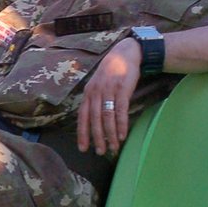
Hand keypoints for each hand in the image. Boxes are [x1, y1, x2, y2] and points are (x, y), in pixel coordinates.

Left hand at [77, 39, 139, 156]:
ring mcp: (108, 91)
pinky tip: (122, 135)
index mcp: (88, 94)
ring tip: (113, 147)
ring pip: (107, 117)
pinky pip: (120, 111)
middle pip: (94, 120)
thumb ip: (94, 101)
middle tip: (99, 152)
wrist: (125, 54)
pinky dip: (120, 124)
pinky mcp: (122, 90)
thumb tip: (92, 121)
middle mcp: (95, 93)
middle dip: (96, 138)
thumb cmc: (111, 73)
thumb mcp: (97, 85)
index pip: (82, 117)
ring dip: (109, 135)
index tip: (83, 148)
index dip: (82, 133)